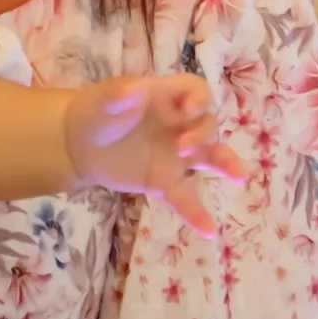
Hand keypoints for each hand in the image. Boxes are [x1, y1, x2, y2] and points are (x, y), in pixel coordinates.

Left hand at [65, 74, 244, 235]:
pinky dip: (196, 213)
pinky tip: (208, 230)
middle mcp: (178, 125)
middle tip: (182, 147)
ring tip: (240, 175)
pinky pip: (185, 198)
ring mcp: (175, 155)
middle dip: (202, 134)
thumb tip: (137, 88)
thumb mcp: (104, 100)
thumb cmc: (97, 111)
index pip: (196, 91)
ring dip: (226, 164)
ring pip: (209, 158)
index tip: (188, 111)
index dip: (199, 99)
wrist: (78, 144)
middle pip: (207, 125)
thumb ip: (119, 94)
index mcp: (166, 98)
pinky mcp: (164, 182)